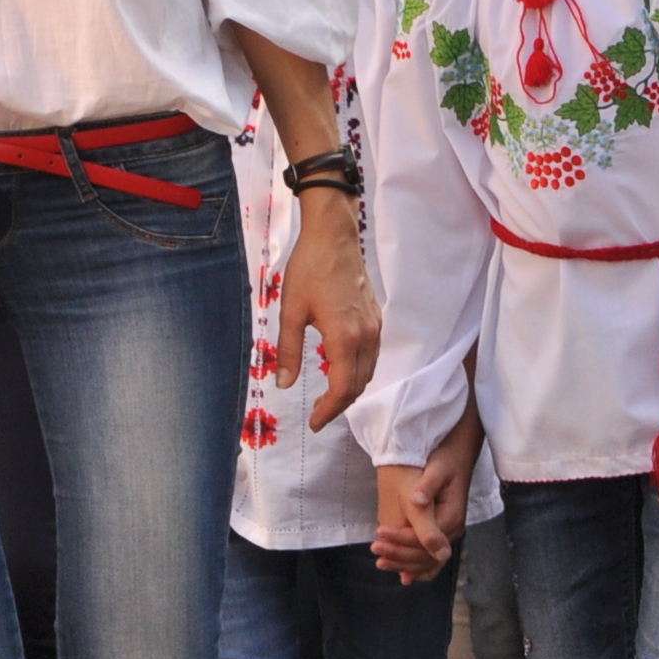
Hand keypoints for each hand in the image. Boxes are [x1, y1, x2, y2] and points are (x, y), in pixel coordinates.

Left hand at [277, 193, 379, 432]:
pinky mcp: (376, 318)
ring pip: (368, 372)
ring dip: (350, 390)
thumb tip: (282, 385)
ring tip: (328, 399)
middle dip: (339, 406)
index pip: (342, 389)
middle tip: (318, 415)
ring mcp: (375, 326)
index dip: (328, 411)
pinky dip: (359, 371)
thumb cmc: (309, 269)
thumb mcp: (290, 311)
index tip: (313, 423)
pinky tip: (341, 370)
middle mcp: (366, 336)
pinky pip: (372, 356)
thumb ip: (287, 351)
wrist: (334, 236)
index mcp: (344, 338)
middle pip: (358, 385)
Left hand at [372, 459, 464, 580]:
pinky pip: (431, 559)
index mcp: (452, 516)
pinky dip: (417, 568)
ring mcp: (449, 533)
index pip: (424, 538)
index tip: (379, 532)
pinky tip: (402, 574)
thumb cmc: (446, 460)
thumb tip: (418, 502)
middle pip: (425, 554)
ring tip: (381, 562)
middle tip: (375, 548)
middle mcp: (453, 530)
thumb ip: (427, 487)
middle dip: (399, 554)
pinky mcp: (442, 532)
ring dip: (404, 564)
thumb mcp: (437, 470)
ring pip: (428, 561)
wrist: (458, 455)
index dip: (400, 538)